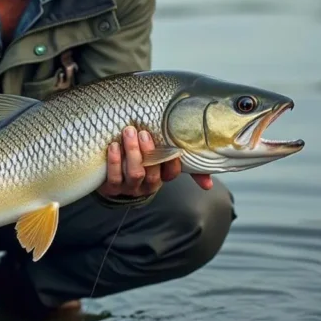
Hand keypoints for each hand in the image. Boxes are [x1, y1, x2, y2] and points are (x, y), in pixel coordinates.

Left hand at [97, 126, 212, 198]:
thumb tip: (208, 185)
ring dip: (132, 153)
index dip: (172, 162)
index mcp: (161, 177)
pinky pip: (114, 177)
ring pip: (134, 174)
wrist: (112, 175)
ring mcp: (129, 188)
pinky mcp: (112, 188)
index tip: (171, 146)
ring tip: (128, 132)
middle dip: (148, 152)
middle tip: (143, 133)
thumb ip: (186, 166)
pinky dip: (114, 161)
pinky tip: (114, 145)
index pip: (172, 173)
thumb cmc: (142, 159)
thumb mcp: (162, 160)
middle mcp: (147, 185)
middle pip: (151, 174)